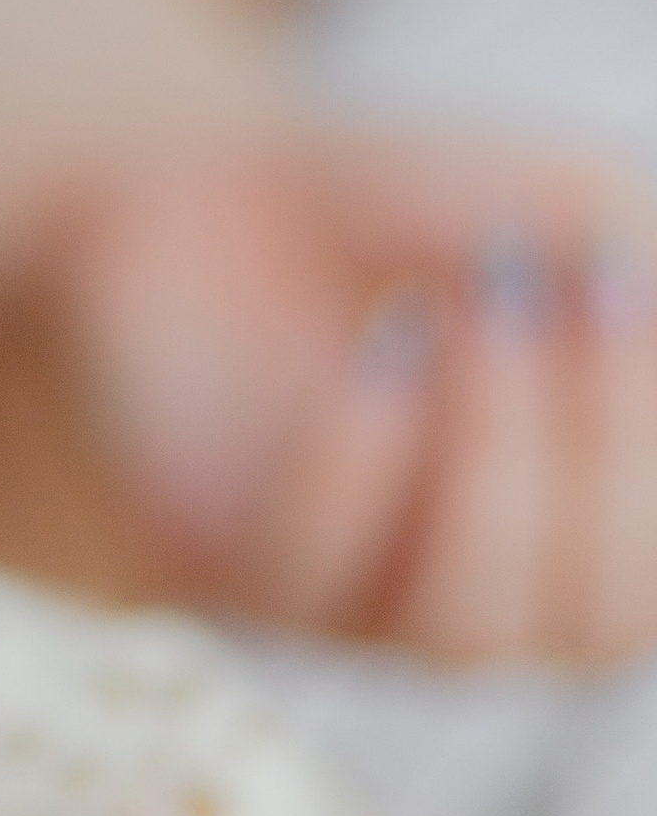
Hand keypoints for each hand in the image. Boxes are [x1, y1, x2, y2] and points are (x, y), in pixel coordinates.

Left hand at [51, 138, 656, 662]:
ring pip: (464, 631)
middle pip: (595, 627)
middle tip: (566, 293)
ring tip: (465, 315)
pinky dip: (358, 468)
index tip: (632, 287)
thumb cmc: (413, 208)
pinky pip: (306, 575)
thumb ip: (640, 251)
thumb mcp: (563, 203)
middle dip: (603, 462)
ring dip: (491, 469)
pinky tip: (382, 358)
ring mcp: (362, 598)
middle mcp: (495, 594)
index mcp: (598, 531)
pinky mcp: (233, 565)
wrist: (201, 185)